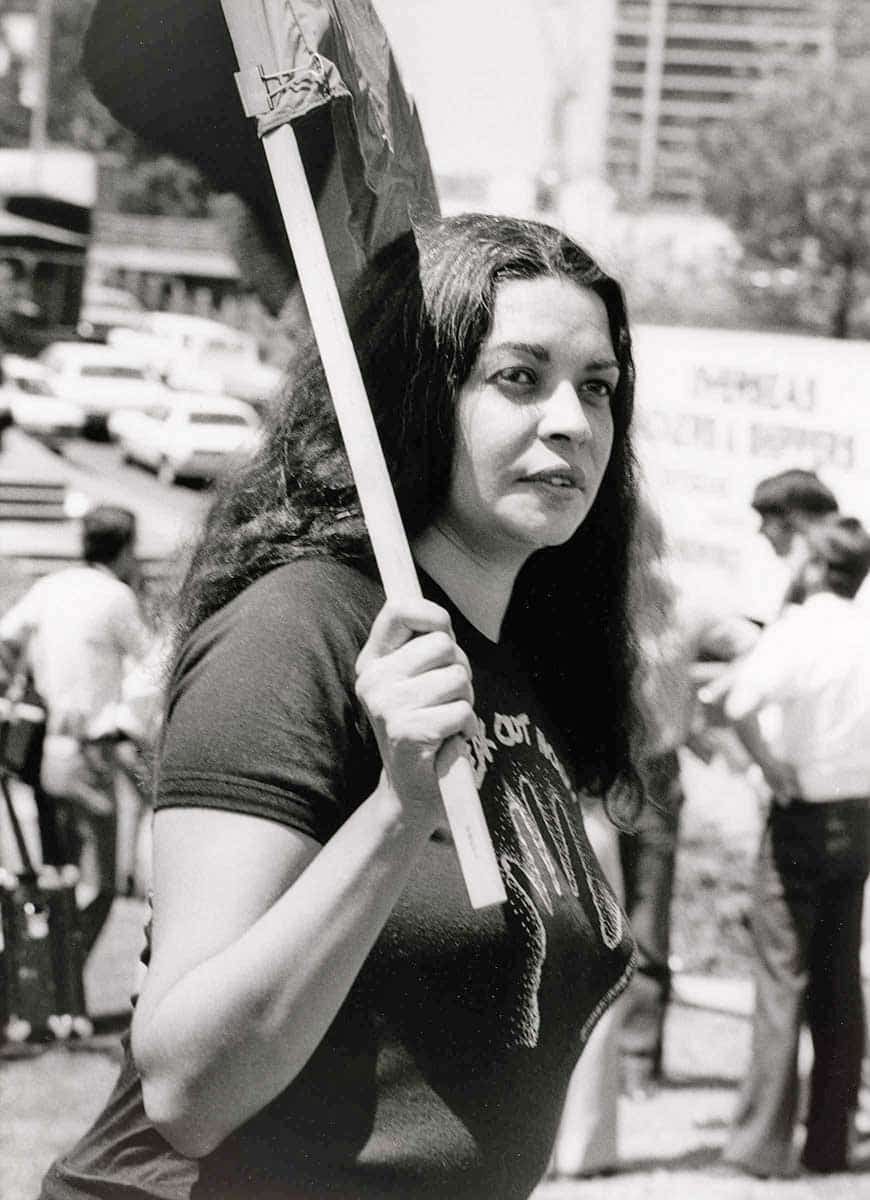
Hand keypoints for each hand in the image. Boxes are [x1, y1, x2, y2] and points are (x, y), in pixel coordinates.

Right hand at [355, 599, 475, 826]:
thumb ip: (424, 647)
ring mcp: (387, 706)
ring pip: (458, 677)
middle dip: (459, 670)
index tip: (444, 632)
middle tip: (446, 698)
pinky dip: (466, 727)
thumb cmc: (426, 726)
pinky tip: (448, 741)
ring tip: (446, 721)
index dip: (433, 614)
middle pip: (443, 644)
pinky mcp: (407, 732)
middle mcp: (373, 680)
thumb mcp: (417, 680)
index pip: (400, 610)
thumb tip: (439, 619)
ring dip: (465, 701)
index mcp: (372, 662)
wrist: (412, 790)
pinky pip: (462, 711)